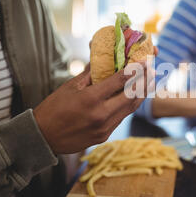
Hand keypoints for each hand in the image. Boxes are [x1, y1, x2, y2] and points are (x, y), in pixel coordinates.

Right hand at [34, 63, 151, 154]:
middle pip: (131, 97)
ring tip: (148, 82)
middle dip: (144, 82)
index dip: (135, 70)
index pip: (119, 81)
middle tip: (153, 71)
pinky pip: (121, 118)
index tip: (145, 61)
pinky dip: (128, 106)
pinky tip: (132, 97)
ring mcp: (104, 128)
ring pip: (129, 109)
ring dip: (140, 95)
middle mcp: (101, 115)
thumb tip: (103, 58)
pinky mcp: (104, 136)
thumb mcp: (70, 87)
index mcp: (91, 99)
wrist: (43, 137)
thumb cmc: (53, 108)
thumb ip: (90, 74)